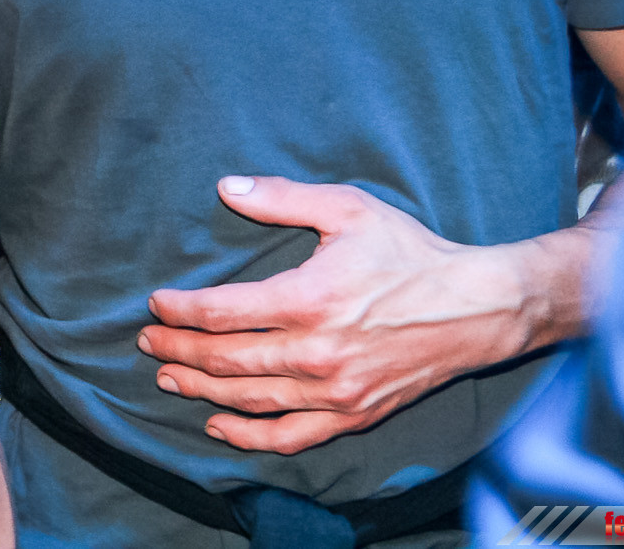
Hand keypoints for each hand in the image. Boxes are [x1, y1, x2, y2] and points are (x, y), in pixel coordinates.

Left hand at [137, 176, 530, 454]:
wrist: (475, 309)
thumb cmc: (409, 253)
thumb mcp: (348, 210)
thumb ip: (282, 198)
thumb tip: (226, 187)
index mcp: (309, 298)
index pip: (222, 313)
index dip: (179, 312)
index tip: (155, 305)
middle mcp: (317, 352)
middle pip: (225, 360)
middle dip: (178, 352)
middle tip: (148, 343)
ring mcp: (335, 391)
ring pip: (249, 399)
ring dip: (201, 391)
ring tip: (169, 379)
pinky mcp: (353, 414)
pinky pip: (289, 436)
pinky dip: (248, 436)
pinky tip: (218, 425)